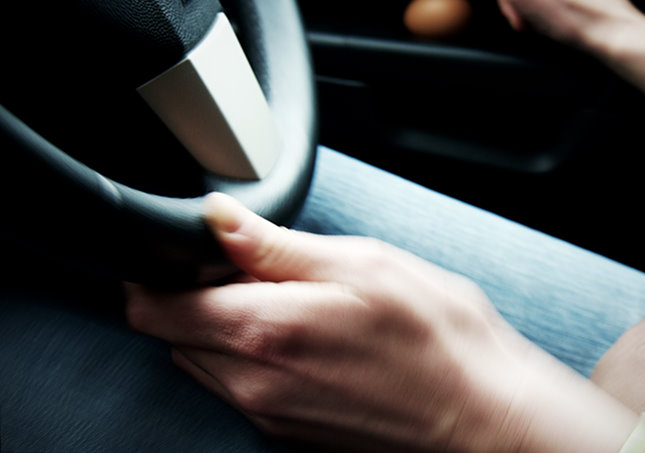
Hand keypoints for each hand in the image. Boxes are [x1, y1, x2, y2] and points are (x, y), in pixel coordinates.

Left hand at [127, 193, 637, 451]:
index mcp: (263, 331)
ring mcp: (268, 415)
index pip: (154, 307)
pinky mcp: (287, 433)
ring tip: (292, 303)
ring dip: (226, 327)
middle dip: (196, 296)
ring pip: (204, 362)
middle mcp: (253, 384)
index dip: (162, 270)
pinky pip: (240, 388)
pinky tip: (310, 339)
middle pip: (173, 335)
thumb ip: (276, 245)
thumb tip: (219, 218)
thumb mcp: (363, 264)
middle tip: (256, 271)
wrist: (483, 416)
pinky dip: (253, 357)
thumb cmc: (438, 339)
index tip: (196, 251)